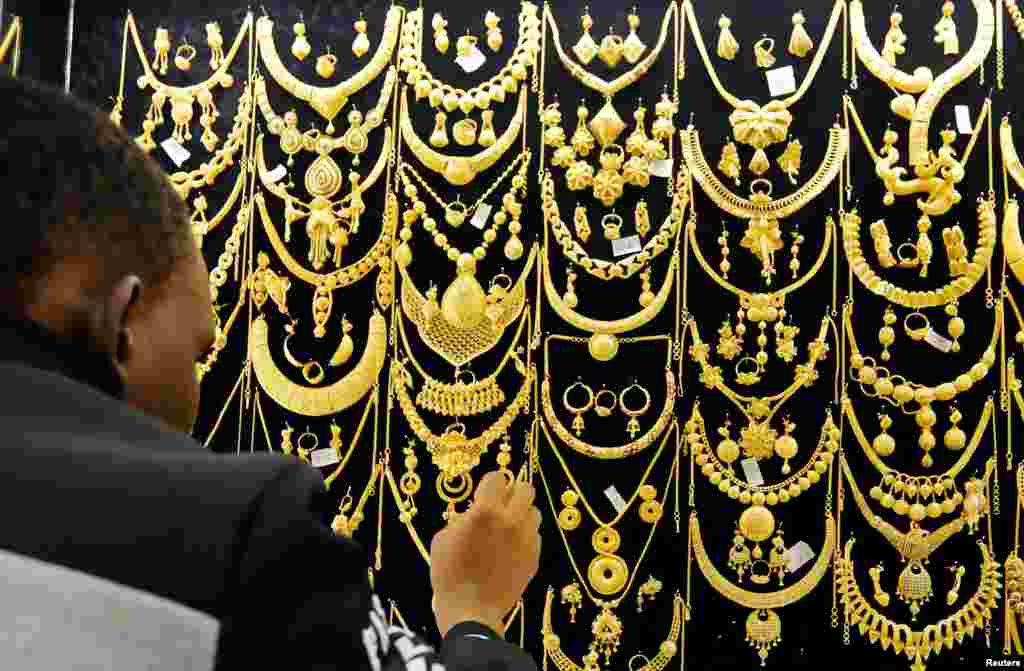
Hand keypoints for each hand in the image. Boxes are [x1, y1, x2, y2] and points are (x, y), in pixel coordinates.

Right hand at [430, 471, 541, 637]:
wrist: (470, 611)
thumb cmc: (449, 574)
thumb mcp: (443, 539)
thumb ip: (462, 518)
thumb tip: (474, 512)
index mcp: (485, 512)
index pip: (498, 477)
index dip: (489, 483)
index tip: (483, 494)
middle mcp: (511, 520)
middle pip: (525, 488)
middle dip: (512, 492)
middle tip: (500, 504)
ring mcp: (526, 539)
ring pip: (534, 512)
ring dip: (521, 514)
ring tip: (507, 527)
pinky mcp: (534, 557)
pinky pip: (535, 535)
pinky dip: (525, 536)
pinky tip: (510, 548)